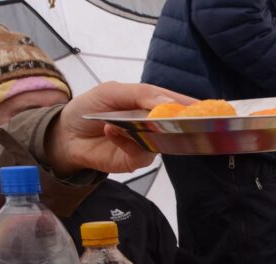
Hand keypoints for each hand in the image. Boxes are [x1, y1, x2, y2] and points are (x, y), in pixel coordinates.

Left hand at [45, 81, 193, 175]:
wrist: (66, 134)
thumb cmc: (89, 109)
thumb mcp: (112, 91)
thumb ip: (141, 94)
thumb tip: (169, 102)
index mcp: (150, 104)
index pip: (176, 103)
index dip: (192, 106)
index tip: (209, 108)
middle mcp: (152, 125)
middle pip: (175, 125)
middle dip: (181, 122)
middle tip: (185, 119)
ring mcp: (146, 143)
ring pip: (160, 140)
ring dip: (147, 130)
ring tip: (129, 121)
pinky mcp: (135, 160)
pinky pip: (141, 153)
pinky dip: (127, 141)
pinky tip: (112, 132)